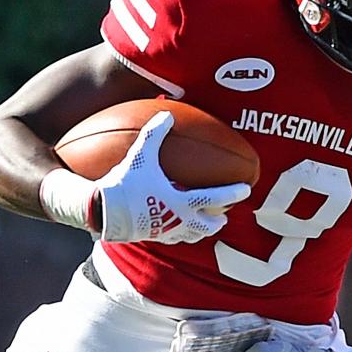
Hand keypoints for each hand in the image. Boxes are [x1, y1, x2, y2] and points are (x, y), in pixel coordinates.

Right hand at [97, 112, 251, 243]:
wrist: (105, 212)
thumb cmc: (125, 183)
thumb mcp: (140, 155)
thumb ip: (155, 133)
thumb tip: (167, 113)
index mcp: (182, 201)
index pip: (215, 198)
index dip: (233, 193)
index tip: (247, 189)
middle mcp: (179, 220)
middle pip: (208, 225)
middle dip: (219, 220)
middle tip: (225, 215)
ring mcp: (168, 231)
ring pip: (193, 236)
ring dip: (202, 230)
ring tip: (206, 225)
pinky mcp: (155, 238)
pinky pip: (173, 239)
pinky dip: (180, 234)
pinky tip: (178, 230)